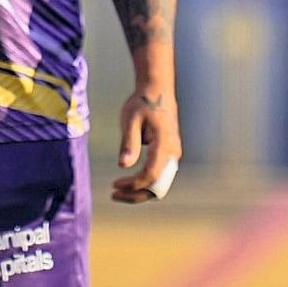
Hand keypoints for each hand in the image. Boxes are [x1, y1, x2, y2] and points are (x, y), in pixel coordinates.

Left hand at [110, 86, 180, 203]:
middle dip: (136, 194)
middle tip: (114, 195)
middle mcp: (173, 152)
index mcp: (164, 143)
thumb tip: (124, 165)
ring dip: (140, 192)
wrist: (157, 91)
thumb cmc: (142, 103)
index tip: (115, 185)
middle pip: (158, 186)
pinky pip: (160, 176)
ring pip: (160, 184)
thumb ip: (129, 143)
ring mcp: (174, 155)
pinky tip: (128, 184)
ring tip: (118, 192)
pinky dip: (145, 184)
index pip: (151, 174)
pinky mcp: (170, 155)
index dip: (133, 184)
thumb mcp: (130, 120)